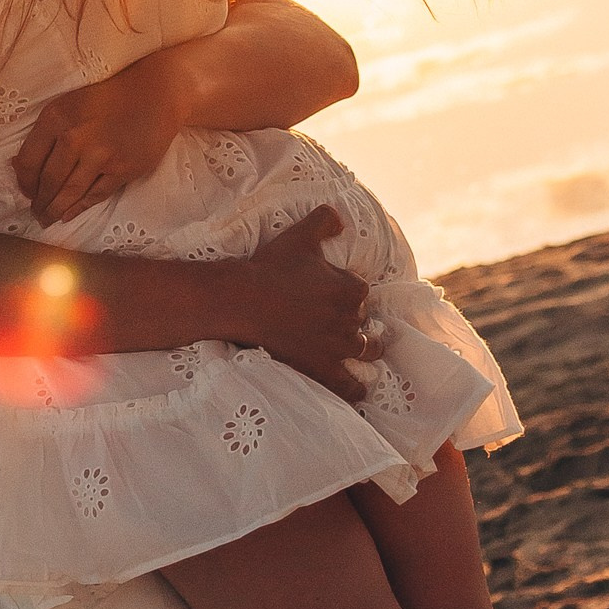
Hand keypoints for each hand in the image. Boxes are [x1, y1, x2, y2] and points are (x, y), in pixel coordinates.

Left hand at [15, 66, 183, 225]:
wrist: (156, 94)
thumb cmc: (108, 96)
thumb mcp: (69, 104)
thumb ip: (45, 133)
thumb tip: (17, 166)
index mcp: (56, 117)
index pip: (29, 161)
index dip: (24, 183)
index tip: (25, 193)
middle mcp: (75, 137)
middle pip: (49, 181)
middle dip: (40, 202)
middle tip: (35, 213)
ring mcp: (101, 155)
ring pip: (70, 192)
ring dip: (55, 210)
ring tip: (47, 219)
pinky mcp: (123, 169)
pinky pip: (95, 195)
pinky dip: (79, 208)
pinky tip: (69, 215)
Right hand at [229, 208, 367, 400]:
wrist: (242, 301)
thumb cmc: (270, 268)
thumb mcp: (299, 236)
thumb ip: (325, 220)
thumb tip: (340, 218)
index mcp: (351, 288)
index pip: (361, 293)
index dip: (348, 294)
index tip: (333, 295)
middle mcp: (350, 319)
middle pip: (364, 322)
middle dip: (355, 321)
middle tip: (338, 322)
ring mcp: (338, 347)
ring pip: (366, 350)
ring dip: (365, 349)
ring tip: (361, 351)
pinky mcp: (323, 370)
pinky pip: (350, 386)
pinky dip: (357, 389)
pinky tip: (358, 390)